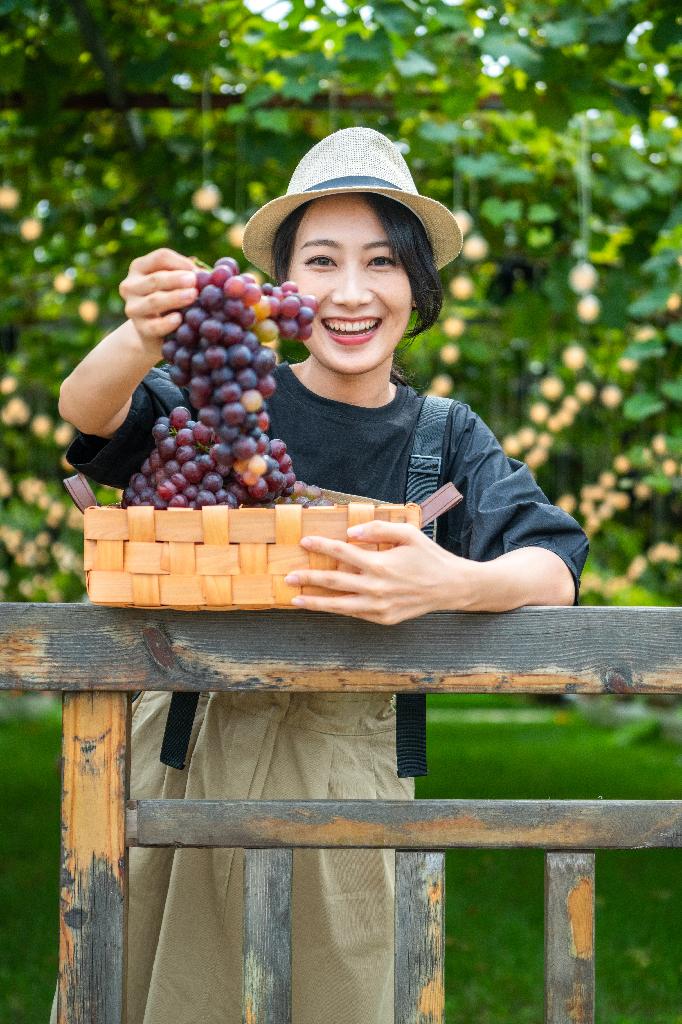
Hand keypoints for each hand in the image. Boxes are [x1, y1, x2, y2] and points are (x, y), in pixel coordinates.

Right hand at [119, 247, 198, 349]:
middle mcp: (131, 285)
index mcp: (140, 267)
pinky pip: (154, 326)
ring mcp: (133, 307)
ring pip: (154, 301)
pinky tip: (179, 319)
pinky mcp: (140, 328)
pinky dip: (167, 323)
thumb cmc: (171, 300)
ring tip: (192, 296)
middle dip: (177, 280)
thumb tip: (210, 274)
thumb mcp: (176, 284)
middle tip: (194, 282)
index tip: (198, 271)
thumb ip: (188, 275)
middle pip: (156, 279)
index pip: (160, 258)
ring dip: (174, 298)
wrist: (156, 332)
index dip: (181, 262)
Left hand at [284, 520, 473, 624]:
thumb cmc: (428, 557)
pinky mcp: (383, 619)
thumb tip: (351, 533)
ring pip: (339, 606)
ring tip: (295, 599)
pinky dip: (336, 610)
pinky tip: (323, 606)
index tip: (304, 542)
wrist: (450, 588)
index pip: (342, 553)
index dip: (321, 547)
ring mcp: (379, 607)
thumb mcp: (408, 534)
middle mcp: (376, 588)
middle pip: (334, 582)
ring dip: (315, 602)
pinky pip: (354, 614)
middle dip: (309, 578)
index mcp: (380, 564)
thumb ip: (378, 529)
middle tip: (288, 576)